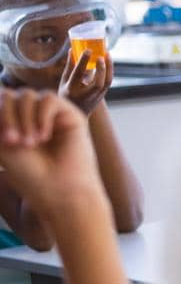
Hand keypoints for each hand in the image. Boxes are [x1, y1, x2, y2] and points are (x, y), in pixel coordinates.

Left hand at [0, 89, 101, 215]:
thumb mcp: (0, 142)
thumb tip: (0, 93)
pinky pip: (49, 99)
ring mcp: (51, 115)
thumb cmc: (30, 174)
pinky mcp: (70, 115)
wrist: (58, 190)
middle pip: (9, 94)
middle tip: (12, 142)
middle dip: (6, 116)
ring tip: (31, 143)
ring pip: (28, 95)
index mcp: (13, 122)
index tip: (2, 140)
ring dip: (24, 119)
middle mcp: (31, 116)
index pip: (0, 100)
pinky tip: (45, 136)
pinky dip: (41, 116)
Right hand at [58, 49, 112, 113]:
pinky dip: (109, 70)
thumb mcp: (64, 81)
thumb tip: (71, 49)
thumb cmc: (68, 94)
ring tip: (107, 53)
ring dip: (109, 68)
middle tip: (101, 55)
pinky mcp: (102, 95)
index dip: (83, 62)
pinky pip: (108, 81)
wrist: (76, 113)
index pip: (78, 74)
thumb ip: (69, 66)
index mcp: (72, 89)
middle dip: (101, 69)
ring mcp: (96, 96)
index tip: (88, 50)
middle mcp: (85, 94)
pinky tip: (108, 60)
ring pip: (106, 82)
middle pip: (98, 83)